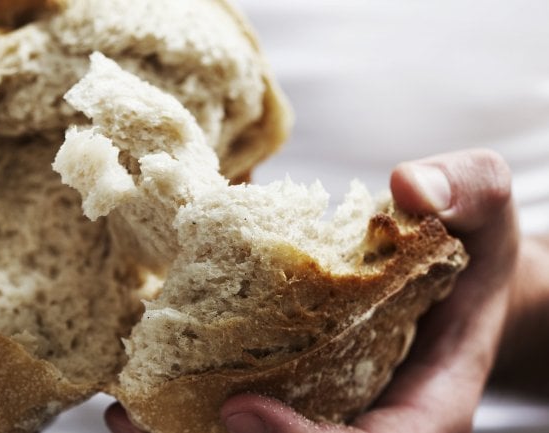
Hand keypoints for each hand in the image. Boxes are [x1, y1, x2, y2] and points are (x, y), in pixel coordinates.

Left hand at [105, 148, 517, 432]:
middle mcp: (375, 416)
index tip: (242, 409)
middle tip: (143, 420)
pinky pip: (245, 415)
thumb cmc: (471, 242)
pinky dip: (190, 412)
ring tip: (123, 416)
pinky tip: (136, 394)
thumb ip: (465, 191)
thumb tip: (408, 187)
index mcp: (429, 397)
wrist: (456, 271)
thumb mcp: (484, 206)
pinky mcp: (301, 389)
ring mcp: (334, 408)